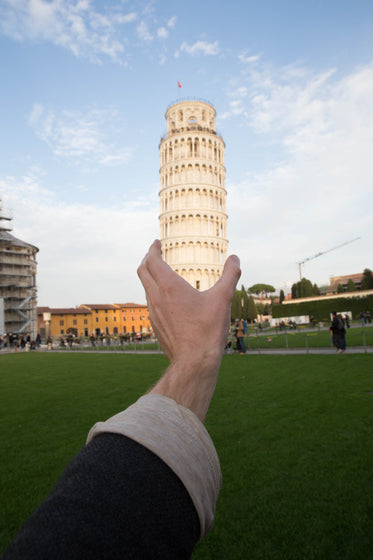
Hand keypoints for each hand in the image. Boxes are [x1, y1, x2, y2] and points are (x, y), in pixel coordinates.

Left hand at [137, 240, 240, 420]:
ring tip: (162, 275)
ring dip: (150, 277)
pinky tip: (168, 301)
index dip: (152, 249)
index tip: (156, 243)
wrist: (194, 362)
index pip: (151, 261)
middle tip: (155, 253)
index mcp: (169, 287)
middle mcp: (157, 298)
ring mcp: (154, 313)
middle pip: (142, 272)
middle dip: (147, 260)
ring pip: (146, 289)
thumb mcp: (223, 299)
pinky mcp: (156, 326)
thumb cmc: (207, 330)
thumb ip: (230, 276)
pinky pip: (151, 304)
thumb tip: (235, 259)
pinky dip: (155, 294)